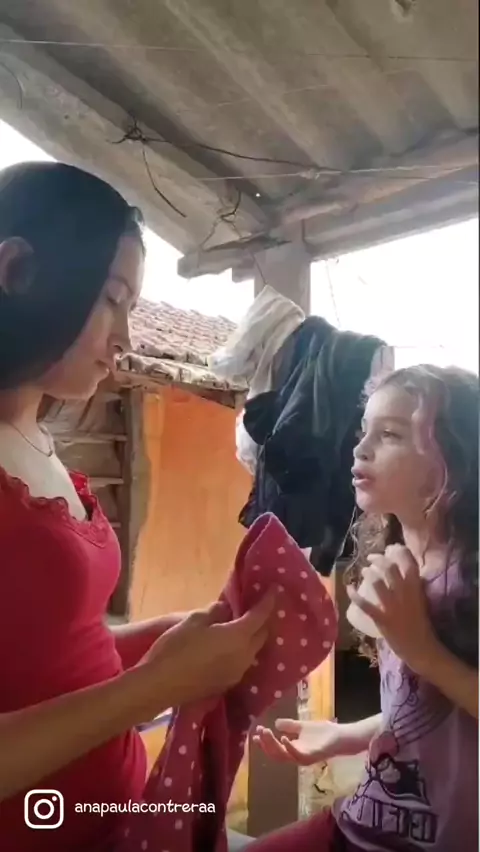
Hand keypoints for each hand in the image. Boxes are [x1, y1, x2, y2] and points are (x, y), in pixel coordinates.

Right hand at [141, 592, 275, 707]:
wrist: (160, 685)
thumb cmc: (177, 647)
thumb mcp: (194, 621)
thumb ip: (215, 612)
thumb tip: (227, 609)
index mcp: (239, 637)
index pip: (261, 616)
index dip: (268, 601)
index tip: (274, 590)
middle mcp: (244, 656)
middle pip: (262, 635)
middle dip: (262, 620)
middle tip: (255, 607)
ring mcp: (237, 673)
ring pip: (253, 651)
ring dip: (252, 637)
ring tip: (243, 625)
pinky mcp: (227, 684)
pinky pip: (242, 663)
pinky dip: (241, 651)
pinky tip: (230, 647)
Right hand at [253, 719, 366, 765]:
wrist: (342, 736)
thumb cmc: (325, 733)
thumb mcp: (303, 727)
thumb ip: (290, 726)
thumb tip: (275, 723)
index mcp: (293, 749)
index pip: (275, 749)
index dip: (263, 743)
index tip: (254, 734)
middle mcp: (296, 756)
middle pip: (276, 754)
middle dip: (265, 743)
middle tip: (259, 731)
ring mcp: (304, 758)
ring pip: (283, 756)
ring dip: (273, 745)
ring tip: (266, 732)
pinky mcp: (312, 756)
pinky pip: (297, 756)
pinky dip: (289, 747)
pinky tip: (283, 737)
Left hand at [347, 544, 438, 673]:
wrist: (422, 649)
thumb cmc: (421, 626)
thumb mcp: (420, 601)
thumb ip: (413, 588)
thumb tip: (403, 574)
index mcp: (416, 590)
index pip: (410, 564)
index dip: (399, 552)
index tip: (391, 548)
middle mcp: (405, 595)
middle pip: (390, 568)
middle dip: (379, 559)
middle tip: (371, 558)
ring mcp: (393, 607)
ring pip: (377, 583)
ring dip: (368, 574)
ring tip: (364, 571)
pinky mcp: (383, 619)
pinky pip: (366, 605)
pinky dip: (355, 595)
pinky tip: (349, 588)